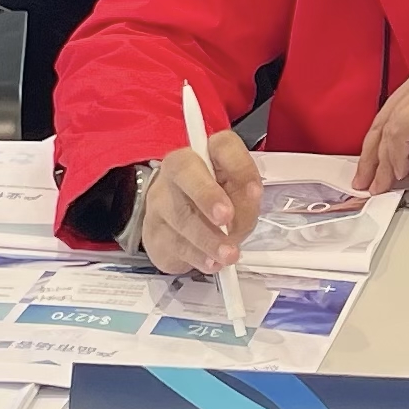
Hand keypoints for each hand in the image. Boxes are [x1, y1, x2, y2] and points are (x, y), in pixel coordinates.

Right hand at [140, 130, 261, 276]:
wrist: (178, 224)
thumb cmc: (216, 200)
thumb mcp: (239, 194)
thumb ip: (246, 195)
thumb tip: (250, 201)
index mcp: (205, 152)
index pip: (221, 145)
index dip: (239, 166)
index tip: (254, 190)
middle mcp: (176, 171)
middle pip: (186, 173)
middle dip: (207, 196)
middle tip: (226, 217)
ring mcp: (160, 202)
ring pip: (181, 216)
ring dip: (208, 238)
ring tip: (228, 253)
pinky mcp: (153, 233)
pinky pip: (174, 244)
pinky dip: (197, 256)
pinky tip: (211, 262)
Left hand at [356, 62, 408, 194]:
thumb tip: (396, 169)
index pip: (389, 115)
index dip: (377, 148)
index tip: (373, 172)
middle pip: (384, 120)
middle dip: (373, 157)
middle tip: (369, 182)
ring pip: (388, 128)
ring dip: (385, 162)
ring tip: (386, 182)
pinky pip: (399, 131)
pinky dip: (397, 155)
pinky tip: (403, 170)